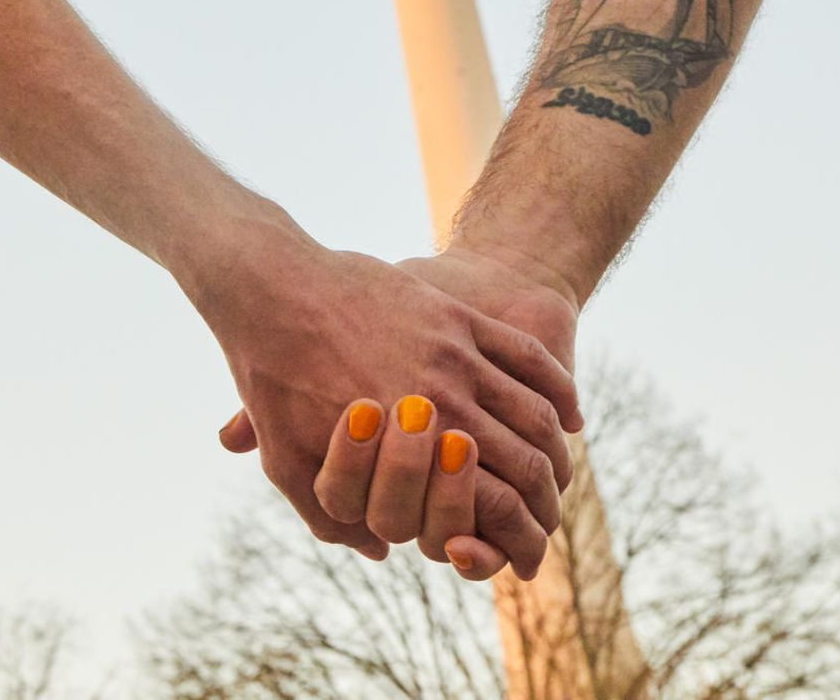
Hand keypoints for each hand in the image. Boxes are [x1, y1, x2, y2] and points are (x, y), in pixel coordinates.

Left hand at [194, 218, 580, 579]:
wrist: (270, 286)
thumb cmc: (271, 378)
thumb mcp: (288, 463)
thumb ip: (335, 517)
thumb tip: (383, 549)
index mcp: (407, 447)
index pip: (494, 508)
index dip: (516, 541)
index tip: (522, 553)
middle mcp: (442, 400)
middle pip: (529, 463)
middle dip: (547, 501)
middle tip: (549, 516)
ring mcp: (454, 352)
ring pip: (536, 413)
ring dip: (557, 451)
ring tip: (558, 471)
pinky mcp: (454, 313)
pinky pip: (528, 357)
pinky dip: (559, 390)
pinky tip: (569, 414)